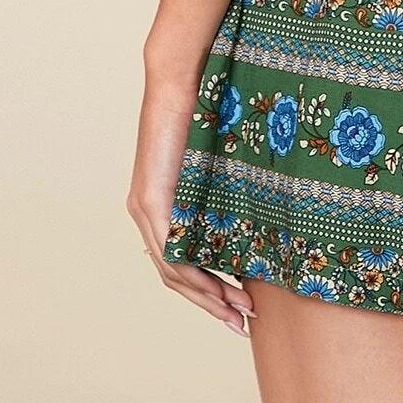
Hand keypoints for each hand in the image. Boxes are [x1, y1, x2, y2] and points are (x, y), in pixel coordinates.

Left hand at [127, 67, 253, 336]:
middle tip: (241, 324)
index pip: (183, 263)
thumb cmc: (204, 111)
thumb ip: (224, 187)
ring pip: (173, 271)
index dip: (209, 291)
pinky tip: (218, 286)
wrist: (180, 78)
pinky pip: (170, 248)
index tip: (238, 309)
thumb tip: (256, 208)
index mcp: (164, 204)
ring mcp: (145, 207)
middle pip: (177, 278)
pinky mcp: (149, 199)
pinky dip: (195, 272)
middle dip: (212, 304)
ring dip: (207, 296)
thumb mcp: (217, 161)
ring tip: (238, 310)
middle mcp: (148, 213)